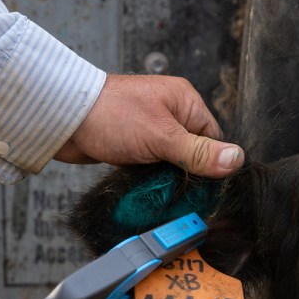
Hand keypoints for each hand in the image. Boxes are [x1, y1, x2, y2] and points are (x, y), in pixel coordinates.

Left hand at [54, 74, 243, 177]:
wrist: (62, 120)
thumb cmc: (110, 116)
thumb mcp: (161, 137)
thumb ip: (198, 152)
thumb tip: (236, 159)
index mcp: (185, 102)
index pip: (213, 139)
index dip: (211, 165)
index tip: (205, 190)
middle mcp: (171, 113)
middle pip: (195, 153)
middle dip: (187, 176)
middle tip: (180, 196)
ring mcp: (151, 129)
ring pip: (173, 162)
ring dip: (167, 180)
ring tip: (161, 194)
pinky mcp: (135, 144)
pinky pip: (153, 166)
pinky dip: (151, 179)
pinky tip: (147, 190)